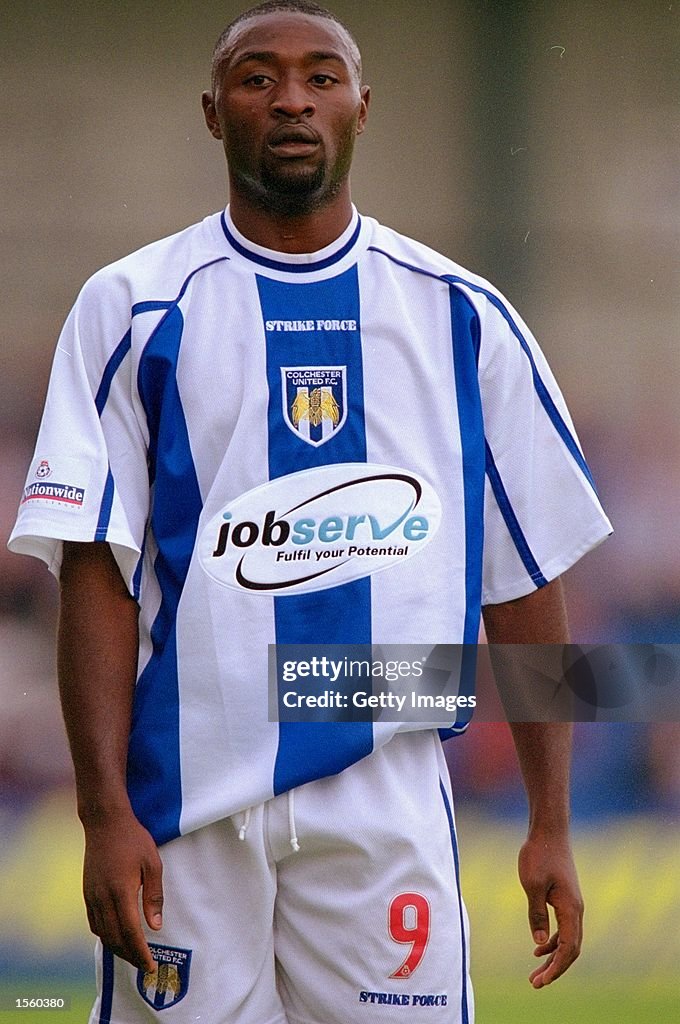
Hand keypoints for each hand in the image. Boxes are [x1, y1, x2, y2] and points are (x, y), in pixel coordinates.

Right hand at [82, 811, 162, 971]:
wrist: (104, 822)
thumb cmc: (133, 839)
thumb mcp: (152, 864)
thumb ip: (154, 896)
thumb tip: (155, 926)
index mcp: (121, 892)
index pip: (131, 933)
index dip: (140, 952)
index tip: (150, 965)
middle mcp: (103, 898)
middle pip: (115, 938)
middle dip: (130, 956)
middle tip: (144, 965)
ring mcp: (92, 896)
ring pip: (102, 933)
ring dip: (117, 948)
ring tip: (133, 954)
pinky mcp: (86, 892)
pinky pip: (94, 923)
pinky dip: (105, 935)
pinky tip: (115, 936)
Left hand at [518, 832, 582, 987]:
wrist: (549, 831)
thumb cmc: (539, 854)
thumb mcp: (532, 886)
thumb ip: (536, 915)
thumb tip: (539, 944)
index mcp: (571, 909)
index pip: (568, 949)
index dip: (555, 968)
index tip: (540, 982)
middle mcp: (576, 909)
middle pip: (571, 949)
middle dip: (555, 968)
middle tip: (536, 984)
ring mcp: (572, 903)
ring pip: (567, 939)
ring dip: (553, 957)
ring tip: (536, 972)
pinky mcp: (565, 897)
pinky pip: (563, 927)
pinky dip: (552, 941)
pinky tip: (538, 947)